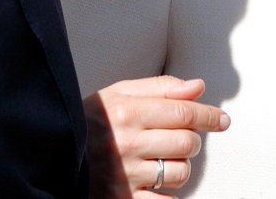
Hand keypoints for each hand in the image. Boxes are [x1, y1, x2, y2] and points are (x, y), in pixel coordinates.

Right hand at [84, 75, 229, 197]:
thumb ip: (160, 88)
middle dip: (190, 140)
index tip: (222, 120)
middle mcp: (127, 144)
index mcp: (126, 112)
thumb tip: (198, 87)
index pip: (183, 112)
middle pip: (187, 142)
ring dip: (179, 166)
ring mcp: (125, 176)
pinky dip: (168, 194)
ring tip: (160, 160)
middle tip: (177, 139)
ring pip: (180, 172)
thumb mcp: (118, 94)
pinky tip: (155, 182)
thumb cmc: (89, 122)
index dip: (208, 115)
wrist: (53, 154)